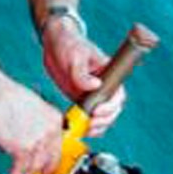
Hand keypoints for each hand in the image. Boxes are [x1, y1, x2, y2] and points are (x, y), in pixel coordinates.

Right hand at [0, 77, 64, 173]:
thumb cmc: (5, 96)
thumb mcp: (32, 106)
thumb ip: (37, 123)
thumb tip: (33, 135)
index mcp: (54, 118)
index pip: (59, 145)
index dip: (53, 157)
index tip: (49, 163)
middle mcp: (49, 131)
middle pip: (51, 159)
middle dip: (44, 169)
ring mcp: (37, 141)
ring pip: (36, 166)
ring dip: (27, 173)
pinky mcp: (22, 149)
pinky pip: (21, 168)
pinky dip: (16, 173)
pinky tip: (12, 173)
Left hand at [42, 20, 125, 135]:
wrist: (54, 43)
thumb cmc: (69, 44)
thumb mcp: (75, 56)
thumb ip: (82, 73)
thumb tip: (95, 86)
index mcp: (109, 74)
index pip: (118, 95)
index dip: (111, 107)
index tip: (97, 112)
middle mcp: (104, 86)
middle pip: (112, 110)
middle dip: (104, 121)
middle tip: (89, 124)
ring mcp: (93, 94)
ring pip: (102, 117)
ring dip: (96, 127)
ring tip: (84, 130)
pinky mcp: (81, 99)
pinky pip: (88, 117)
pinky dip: (84, 126)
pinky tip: (77, 129)